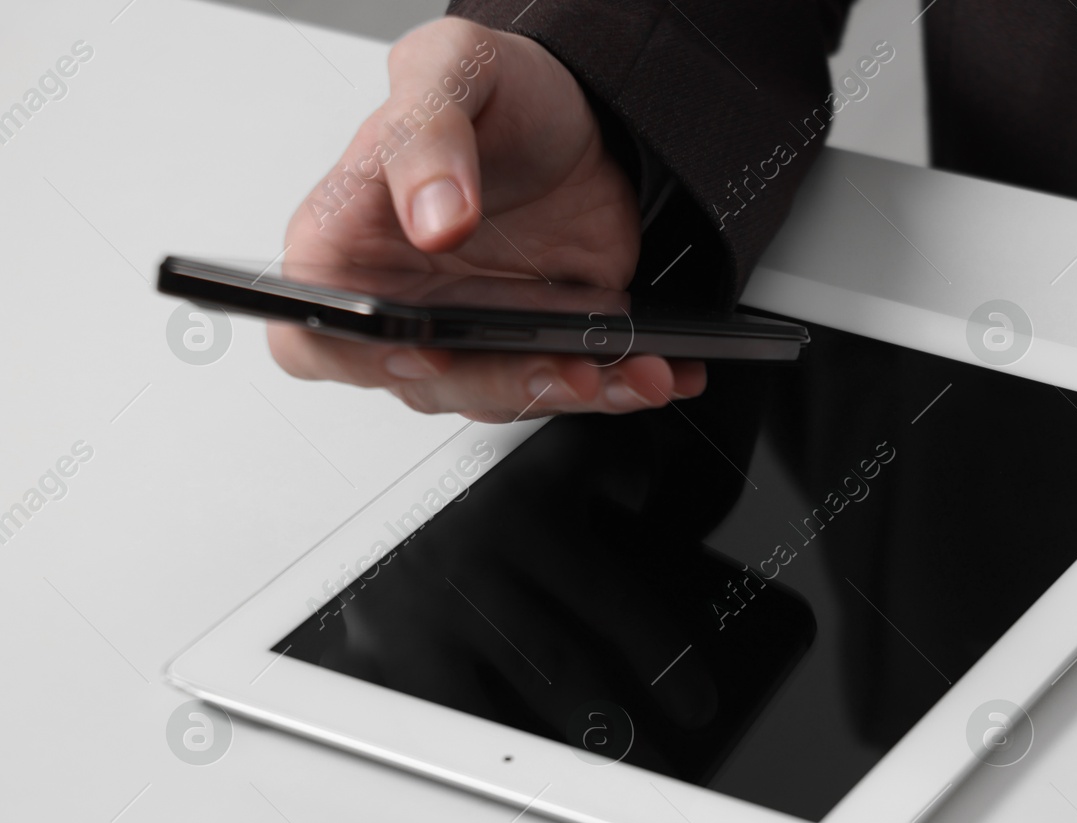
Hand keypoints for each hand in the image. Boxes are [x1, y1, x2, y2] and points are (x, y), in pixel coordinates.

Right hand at [267, 17, 704, 421]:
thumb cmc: (496, 92)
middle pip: (428, 384)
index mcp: (344, 246)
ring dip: (575, 392)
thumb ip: (425, 136)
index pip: (314, 334)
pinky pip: (571, 382)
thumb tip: (433, 217)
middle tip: (564, 366)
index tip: (421, 349)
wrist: (584, 111)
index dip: (356, 358)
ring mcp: (474, 330)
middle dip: (504, 385)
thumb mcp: (449, 70)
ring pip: (508, 396)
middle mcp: (405, 302)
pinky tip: (660, 370)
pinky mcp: (541, 340)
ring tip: (635, 370)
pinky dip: (620, 384)